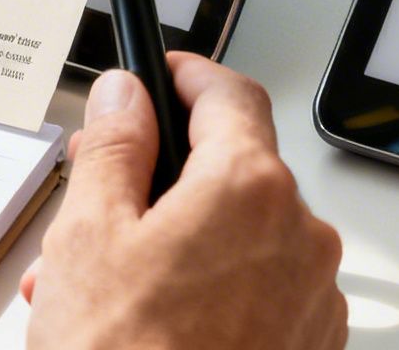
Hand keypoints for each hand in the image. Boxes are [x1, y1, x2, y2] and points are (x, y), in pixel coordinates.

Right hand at [23, 56, 345, 349]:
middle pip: (230, 174)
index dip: (186, 77)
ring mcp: (311, 298)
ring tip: (101, 290)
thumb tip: (125, 95)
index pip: (230, 95)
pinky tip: (146, 324)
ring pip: (238, 240)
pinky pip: (258, 293)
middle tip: (97, 208)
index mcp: (250, 190)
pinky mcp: (307, 347)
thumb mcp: (87, 238)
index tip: (158, 77)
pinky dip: (207, 294)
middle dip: (160, 186)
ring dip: (176, 247)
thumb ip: (112, 148)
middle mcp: (301, 237)